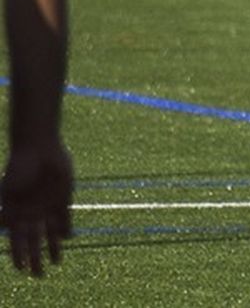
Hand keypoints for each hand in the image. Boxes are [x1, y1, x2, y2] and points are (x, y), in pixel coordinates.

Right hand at [1, 140, 72, 276]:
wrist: (39, 148)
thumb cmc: (19, 167)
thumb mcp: (7, 190)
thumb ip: (3, 209)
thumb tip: (1, 225)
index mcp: (16, 213)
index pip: (16, 241)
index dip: (18, 256)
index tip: (21, 270)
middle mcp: (31, 213)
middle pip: (34, 241)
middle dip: (36, 258)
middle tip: (39, 276)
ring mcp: (47, 206)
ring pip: (50, 233)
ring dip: (53, 248)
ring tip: (56, 264)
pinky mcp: (63, 197)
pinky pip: (65, 217)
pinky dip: (66, 229)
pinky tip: (67, 239)